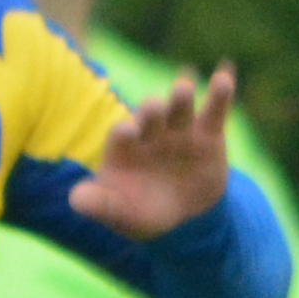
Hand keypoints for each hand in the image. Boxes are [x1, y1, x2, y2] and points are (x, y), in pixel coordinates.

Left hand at [68, 65, 241, 237]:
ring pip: (179, 106)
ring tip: (183, 88)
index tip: (128, 133)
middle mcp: (150, 132)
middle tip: (154, 108)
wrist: (184, 219)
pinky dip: (219, 93)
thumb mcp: (119, 214)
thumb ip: (99, 205)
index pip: (121, 134)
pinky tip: (223, 78)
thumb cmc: (141, 212)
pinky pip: (214, 109)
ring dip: (180, 96)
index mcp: (124, 147)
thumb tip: (75, 199)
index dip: (124, 133)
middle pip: (150, 114)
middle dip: (152, 110)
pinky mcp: (209, 133)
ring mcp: (180, 129)